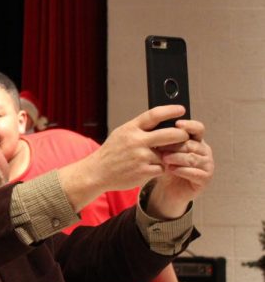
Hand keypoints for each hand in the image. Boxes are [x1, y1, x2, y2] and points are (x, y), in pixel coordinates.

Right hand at [60, 106, 188, 210]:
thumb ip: (140, 128)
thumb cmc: (112, 152)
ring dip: (167, 156)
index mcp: (130, 129)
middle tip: (184, 135)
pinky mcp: (143, 171)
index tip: (181, 109)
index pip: (154, 115)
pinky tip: (149, 168)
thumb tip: (163, 121)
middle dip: (181, 135)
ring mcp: (140, 157)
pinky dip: (159, 168)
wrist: (97, 172)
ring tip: (156, 157)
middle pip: (170, 134)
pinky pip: (162, 168)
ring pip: (168, 154)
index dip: (170, 111)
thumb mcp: (122, 134)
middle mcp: (136, 141)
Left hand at [147, 119, 213, 218]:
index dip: (189, 126)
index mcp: (197, 140)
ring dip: (176, 158)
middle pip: (191, 144)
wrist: (168, 188)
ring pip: (192, 158)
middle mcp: (205, 151)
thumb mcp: (164, 150)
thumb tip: (156, 128)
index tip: (177, 124)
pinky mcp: (205, 179)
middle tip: (160, 147)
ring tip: (164, 159)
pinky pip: (194, 172)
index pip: (198, 129)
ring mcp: (207, 165)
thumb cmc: (167, 166)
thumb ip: (164, 140)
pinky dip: (180, 170)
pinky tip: (170, 170)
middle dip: (175, 145)